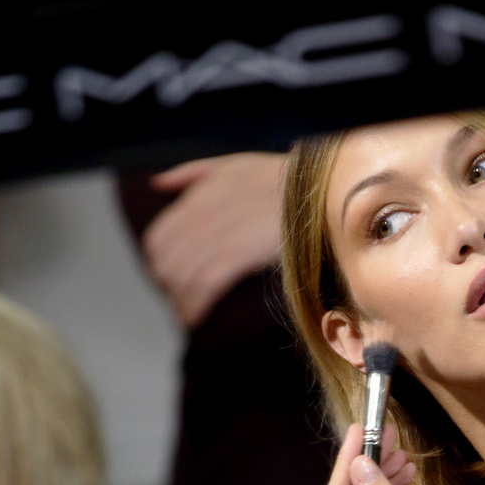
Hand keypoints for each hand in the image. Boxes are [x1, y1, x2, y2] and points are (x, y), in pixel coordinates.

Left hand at [141, 153, 286, 326]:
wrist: (327, 193)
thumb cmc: (285, 183)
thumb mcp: (237, 166)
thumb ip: (194, 173)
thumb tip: (157, 183)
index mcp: (201, 193)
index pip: (158, 237)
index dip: (159, 265)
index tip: (170, 282)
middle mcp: (205, 211)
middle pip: (167, 260)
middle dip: (169, 287)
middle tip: (182, 303)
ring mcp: (222, 231)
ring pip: (183, 274)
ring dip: (181, 300)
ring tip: (188, 315)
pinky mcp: (242, 251)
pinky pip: (205, 283)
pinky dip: (195, 304)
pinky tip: (195, 318)